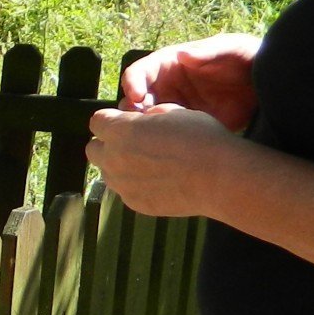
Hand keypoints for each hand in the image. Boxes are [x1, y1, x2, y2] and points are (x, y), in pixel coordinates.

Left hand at [87, 105, 242, 216]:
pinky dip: (135, 185)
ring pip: (107, 172)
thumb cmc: (200, 138)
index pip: (97, 121)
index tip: (126, 121)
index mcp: (120, 130)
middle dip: (108, 144)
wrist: (219, 177)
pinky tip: (159, 181)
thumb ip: (148, 116)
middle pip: (93, 148)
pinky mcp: (133, 203)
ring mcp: (121, 184)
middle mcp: (112, 158)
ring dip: (120, 165)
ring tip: (149, 164)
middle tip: (134, 143)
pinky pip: (125, 191)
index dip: (112, 119)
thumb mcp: (174, 112)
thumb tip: (143, 119)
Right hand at [119, 33, 260, 129]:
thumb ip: (209, 50)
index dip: (132, 83)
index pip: (139, 72)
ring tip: (152, 134)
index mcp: (169, 65)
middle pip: (135, 100)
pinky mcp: (187, 125)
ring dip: (142, 127)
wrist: (269, 83)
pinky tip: (171, 143)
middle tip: (137, 122)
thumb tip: (183, 55)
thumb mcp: (232, 47)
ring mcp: (175, 107)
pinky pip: (166, 134)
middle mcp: (166, 87)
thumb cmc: (247, 58)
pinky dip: (161, 139)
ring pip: (145, 120)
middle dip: (130, 111)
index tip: (137, 96)